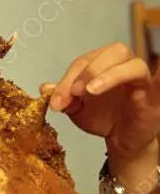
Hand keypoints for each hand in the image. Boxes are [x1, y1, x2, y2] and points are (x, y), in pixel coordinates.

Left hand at [41, 42, 159, 161]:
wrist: (121, 141)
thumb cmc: (103, 118)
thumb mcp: (77, 109)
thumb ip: (63, 96)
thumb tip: (44, 88)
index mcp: (104, 63)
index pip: (84, 62)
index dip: (67, 80)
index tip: (55, 101)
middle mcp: (124, 65)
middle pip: (111, 53)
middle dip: (88, 71)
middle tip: (73, 93)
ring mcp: (141, 78)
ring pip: (131, 64)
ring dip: (108, 75)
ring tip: (90, 91)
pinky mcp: (153, 95)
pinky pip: (158, 82)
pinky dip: (156, 78)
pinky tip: (141, 78)